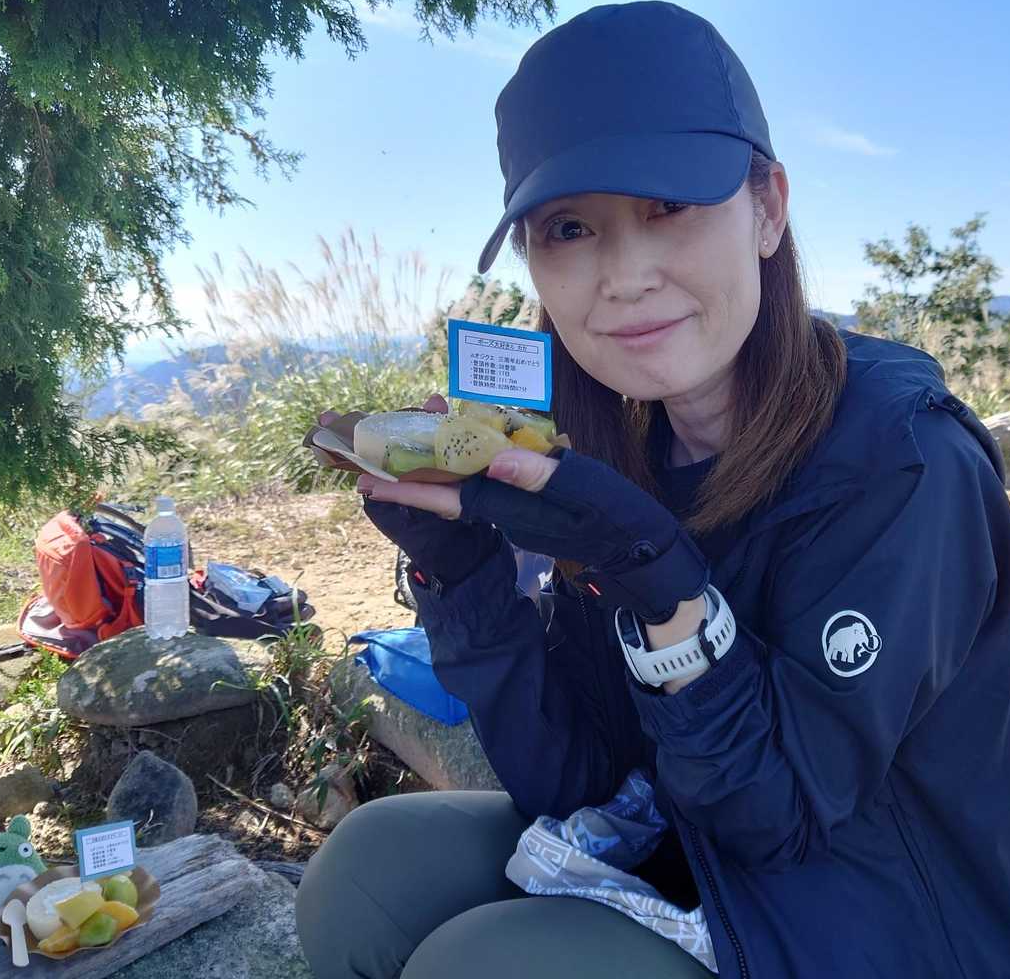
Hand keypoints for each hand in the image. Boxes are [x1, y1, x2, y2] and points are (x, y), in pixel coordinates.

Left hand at [353, 409, 707, 620]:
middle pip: (444, 492)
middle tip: (363, 458)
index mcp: (512, 507)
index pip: (447, 493)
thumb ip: (539, 474)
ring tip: (395, 451)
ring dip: (428, 471)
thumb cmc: (621, 520)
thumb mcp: (586, 491)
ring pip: (460, 490)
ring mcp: (516, 515)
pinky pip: (482, 490)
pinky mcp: (528, 513)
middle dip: (405, 475)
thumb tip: (492, 459)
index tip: (367, 478)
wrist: (646, 558)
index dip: (407, 485)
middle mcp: (505, 514)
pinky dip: (461, 472)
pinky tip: (454, 458)